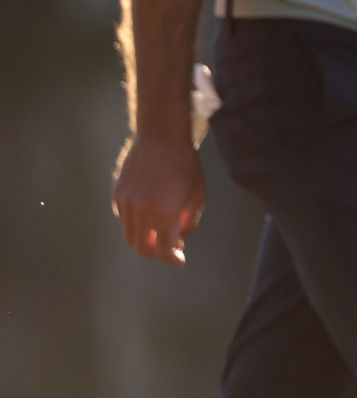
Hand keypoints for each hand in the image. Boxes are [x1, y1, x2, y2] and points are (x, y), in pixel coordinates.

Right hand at [111, 134, 205, 266]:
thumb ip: (188, 222)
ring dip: (145, 238)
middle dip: (156, 251)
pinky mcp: (117, 195)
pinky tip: (150, 209)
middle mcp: (142, 211)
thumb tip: (177, 240)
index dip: (172, 259)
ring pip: (130, 236)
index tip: (179, 259)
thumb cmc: (185, 165)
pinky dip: (137, 222)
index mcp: (164, 212)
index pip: (163, 250)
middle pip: (142, 248)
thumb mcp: (197, 194)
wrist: (161, 137)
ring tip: (160, 227)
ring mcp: (126, 203)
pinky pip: (124, 219)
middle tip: (170, 244)